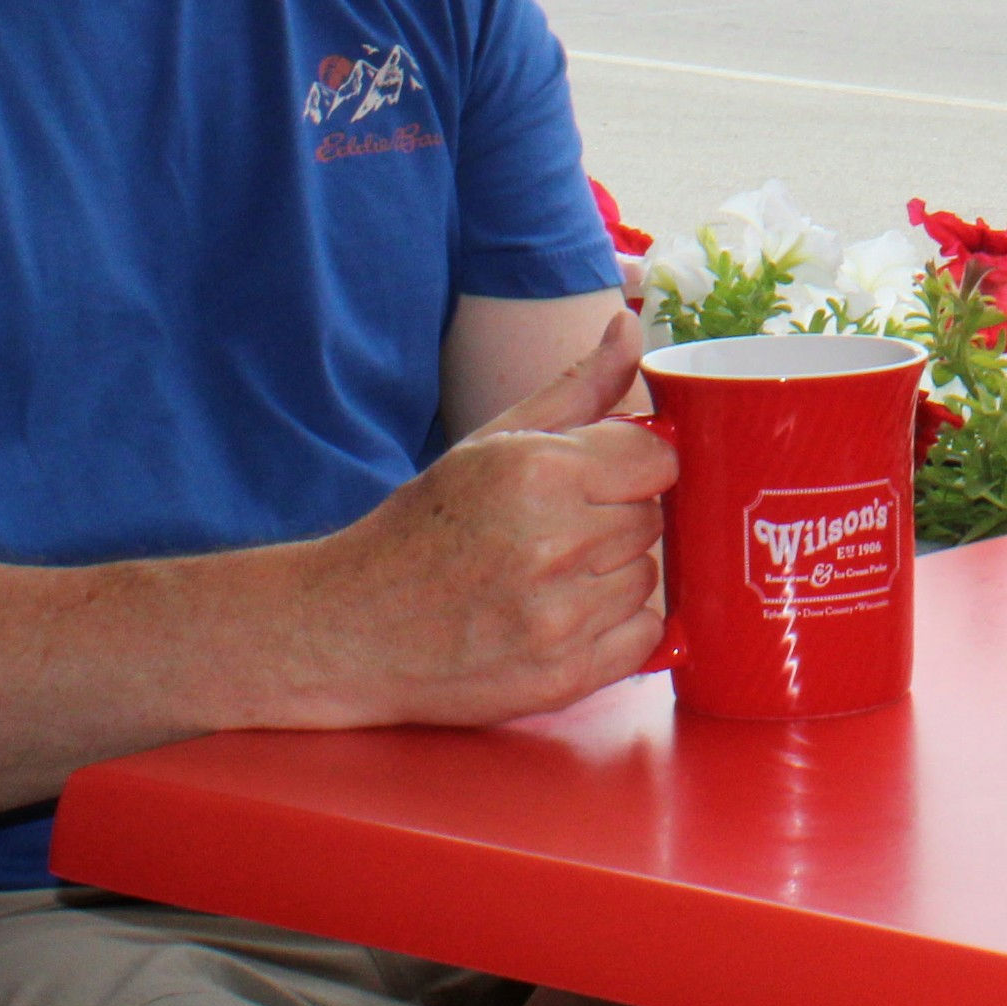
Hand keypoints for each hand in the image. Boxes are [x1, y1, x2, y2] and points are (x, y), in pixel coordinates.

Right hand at [296, 309, 672, 727]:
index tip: (601, 477)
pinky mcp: (563, 678)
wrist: (350, 629)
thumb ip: (576, 388)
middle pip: (653, 519)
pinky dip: (617, 630)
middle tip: (560, 530)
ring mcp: (561, 618)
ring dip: (614, 576)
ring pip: (649, 579)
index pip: (657, 457)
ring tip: (552, 576)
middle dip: (616, 519)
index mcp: (540, 472)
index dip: (632, 465)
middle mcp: (555, 543)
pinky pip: (643, 641)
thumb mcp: (489, 442)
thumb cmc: (422, 529)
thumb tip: (630, 327)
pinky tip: (565, 618)